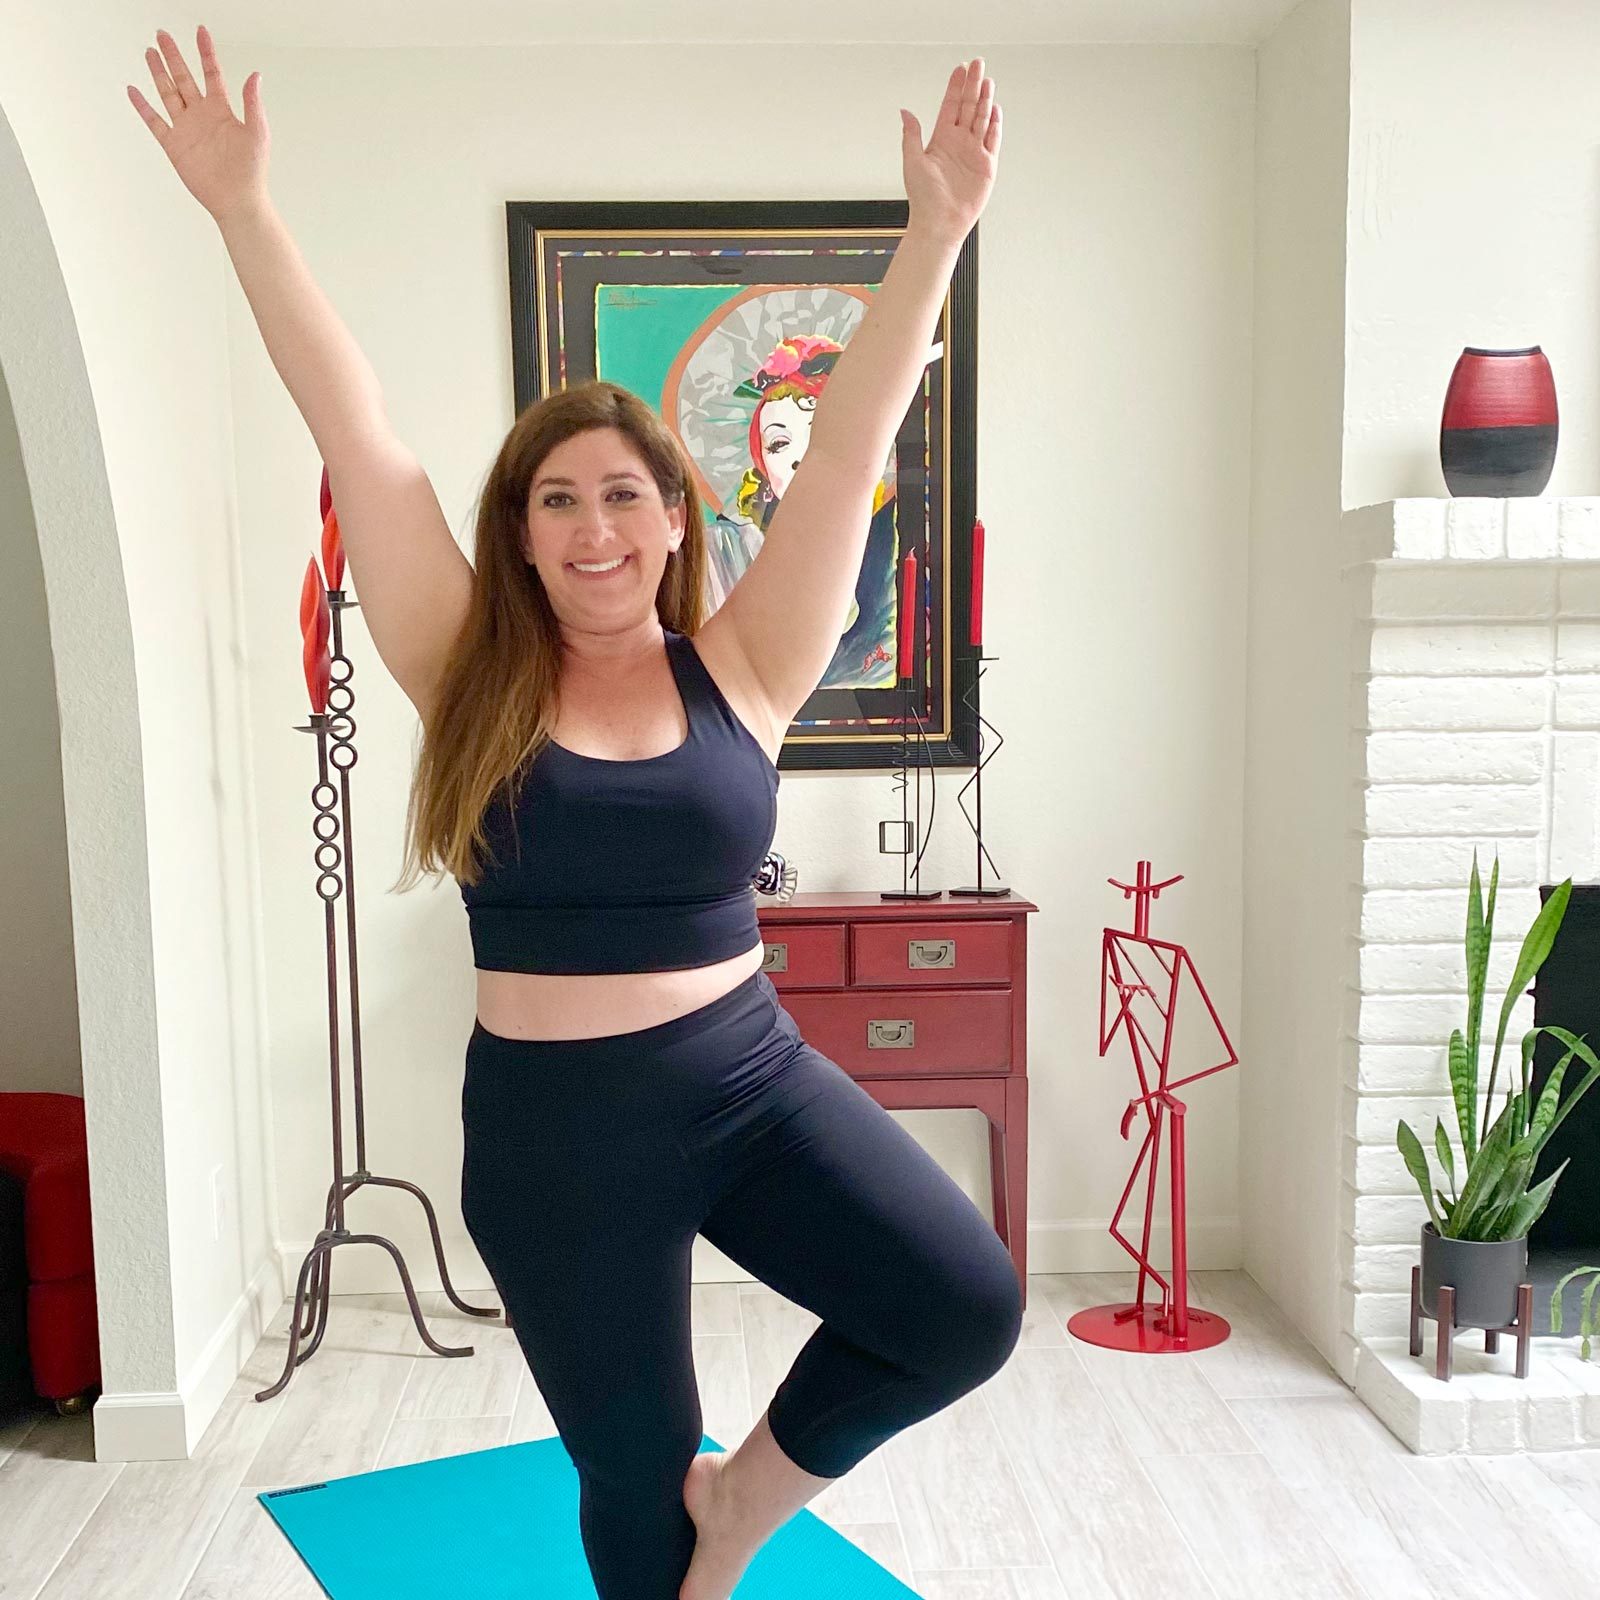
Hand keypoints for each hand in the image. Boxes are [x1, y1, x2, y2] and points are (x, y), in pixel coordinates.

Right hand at [127, 25, 268, 221]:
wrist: (236, 199)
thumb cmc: (251, 171)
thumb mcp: (257, 133)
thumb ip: (253, 103)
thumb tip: (255, 75)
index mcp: (222, 110)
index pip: (211, 73)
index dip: (206, 52)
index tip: (200, 31)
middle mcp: (202, 115)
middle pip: (183, 78)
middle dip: (173, 56)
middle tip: (162, 34)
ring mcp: (186, 128)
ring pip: (168, 93)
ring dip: (158, 73)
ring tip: (150, 52)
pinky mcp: (174, 145)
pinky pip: (154, 121)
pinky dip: (142, 106)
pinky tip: (134, 91)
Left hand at [899, 59, 1001, 244]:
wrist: (939, 224)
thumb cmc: (924, 199)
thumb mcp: (912, 161)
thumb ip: (912, 135)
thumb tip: (905, 112)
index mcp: (941, 140)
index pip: (950, 106)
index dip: (955, 87)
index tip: (959, 69)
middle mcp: (958, 143)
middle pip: (968, 106)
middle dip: (973, 84)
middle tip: (977, 63)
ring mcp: (973, 152)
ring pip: (982, 119)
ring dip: (985, 99)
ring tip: (987, 80)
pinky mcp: (986, 165)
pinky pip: (993, 140)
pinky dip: (995, 124)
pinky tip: (995, 109)